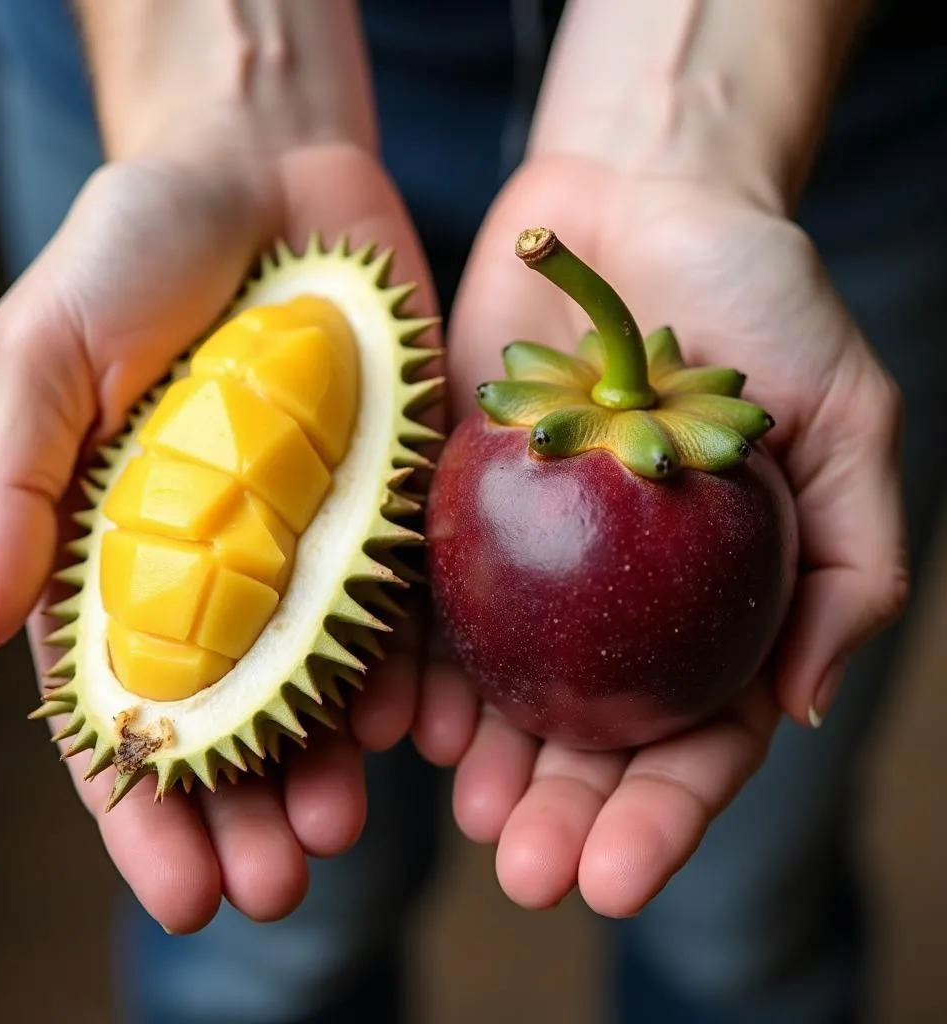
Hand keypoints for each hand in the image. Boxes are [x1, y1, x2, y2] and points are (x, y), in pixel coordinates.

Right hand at [0, 136, 437, 932]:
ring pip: (325, 680)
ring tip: (338, 830)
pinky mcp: (396, 495)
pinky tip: (414, 730)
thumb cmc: (136, 248)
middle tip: (276, 888)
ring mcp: (317, 535)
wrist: (266, 171)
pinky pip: (409, 599)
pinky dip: (411, 670)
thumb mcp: (43, 352)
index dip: (142, 804)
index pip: (124, 702)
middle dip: (247, 809)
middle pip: (232, 715)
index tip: (173, 890)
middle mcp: (223, 560)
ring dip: (329, 762)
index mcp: (121, 546)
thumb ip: (7, 485)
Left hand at [412, 155, 907, 915]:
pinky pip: (427, 600)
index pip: (697, 733)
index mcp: (713, 602)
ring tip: (470, 810)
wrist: (633, 205)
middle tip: (527, 870)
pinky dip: (414, 661)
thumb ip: (846, 564)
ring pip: (505, 685)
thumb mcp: (841, 421)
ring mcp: (530, 560)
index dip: (663, 815)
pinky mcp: (450, 507)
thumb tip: (803, 708)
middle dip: (564, 811)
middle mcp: (617, 599)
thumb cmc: (755, 301)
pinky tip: (403, 718)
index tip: (617, 876)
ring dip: (487, 758)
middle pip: (592, 732)